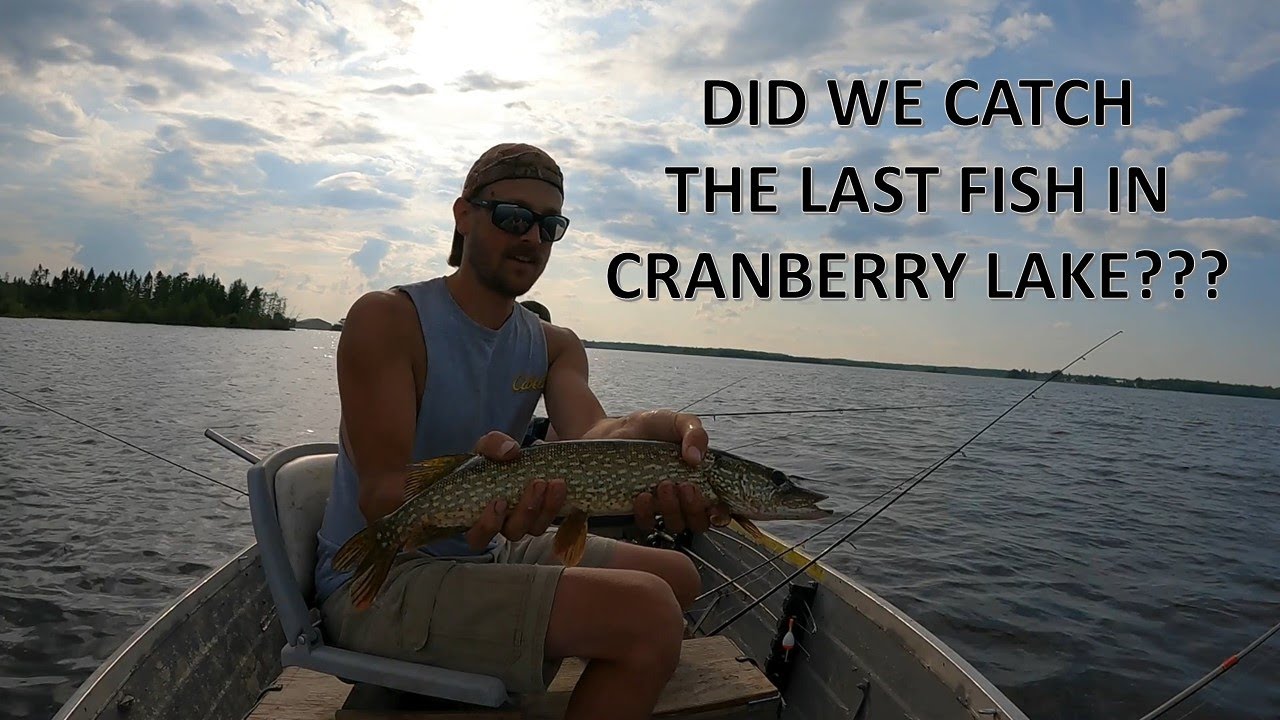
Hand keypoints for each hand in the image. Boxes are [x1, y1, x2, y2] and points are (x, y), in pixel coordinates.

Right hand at [464, 431, 566, 549]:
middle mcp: (504, 524)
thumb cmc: (496, 457)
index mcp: (481, 514)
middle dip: (525, 512)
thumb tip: (509, 451)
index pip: (477, 537)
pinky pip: (552, 519)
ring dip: (546, 507)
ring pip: (535, 528)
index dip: (487, 526)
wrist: (525, 456)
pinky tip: (560, 485)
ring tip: (555, 482)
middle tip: (536, 484)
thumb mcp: (489, 447)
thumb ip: (493, 445)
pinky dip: (557, 503)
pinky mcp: (545, 516)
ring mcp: (526, 523)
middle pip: (512, 533)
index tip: (499, 501)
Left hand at [614, 410, 728, 533]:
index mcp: (701, 478)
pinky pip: (648, 524)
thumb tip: (697, 458)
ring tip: (663, 485)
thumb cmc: (650, 427)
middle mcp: (684, 497)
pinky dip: (647, 513)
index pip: (719, 507)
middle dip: (695, 508)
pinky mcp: (639, 511)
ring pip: (676, 525)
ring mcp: (662, 506)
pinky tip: (643, 495)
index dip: (721, 514)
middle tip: (685, 486)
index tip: (715, 509)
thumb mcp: (677, 422)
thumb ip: (695, 433)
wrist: (613, 432)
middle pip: (700, 522)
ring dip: (673, 509)